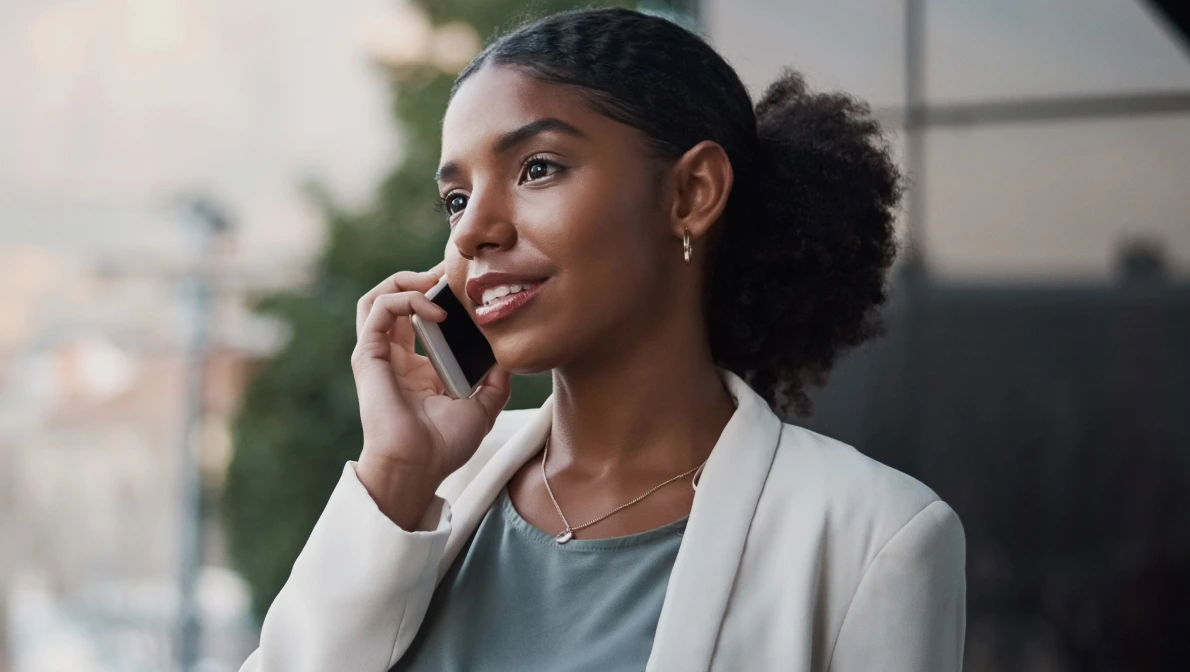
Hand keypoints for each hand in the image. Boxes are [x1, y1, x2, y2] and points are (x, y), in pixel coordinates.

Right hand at [351, 261, 510, 524]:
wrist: (418, 468)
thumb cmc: (443, 447)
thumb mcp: (481, 409)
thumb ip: (494, 383)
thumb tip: (509, 359)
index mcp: (417, 368)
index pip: (421, 318)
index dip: (440, 296)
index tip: (467, 287)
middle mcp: (395, 358)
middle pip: (397, 300)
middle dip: (422, 278)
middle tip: (451, 271)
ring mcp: (378, 355)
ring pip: (378, 298)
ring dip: (406, 281)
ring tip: (435, 280)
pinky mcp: (368, 355)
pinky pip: (379, 309)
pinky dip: (406, 299)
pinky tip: (436, 309)